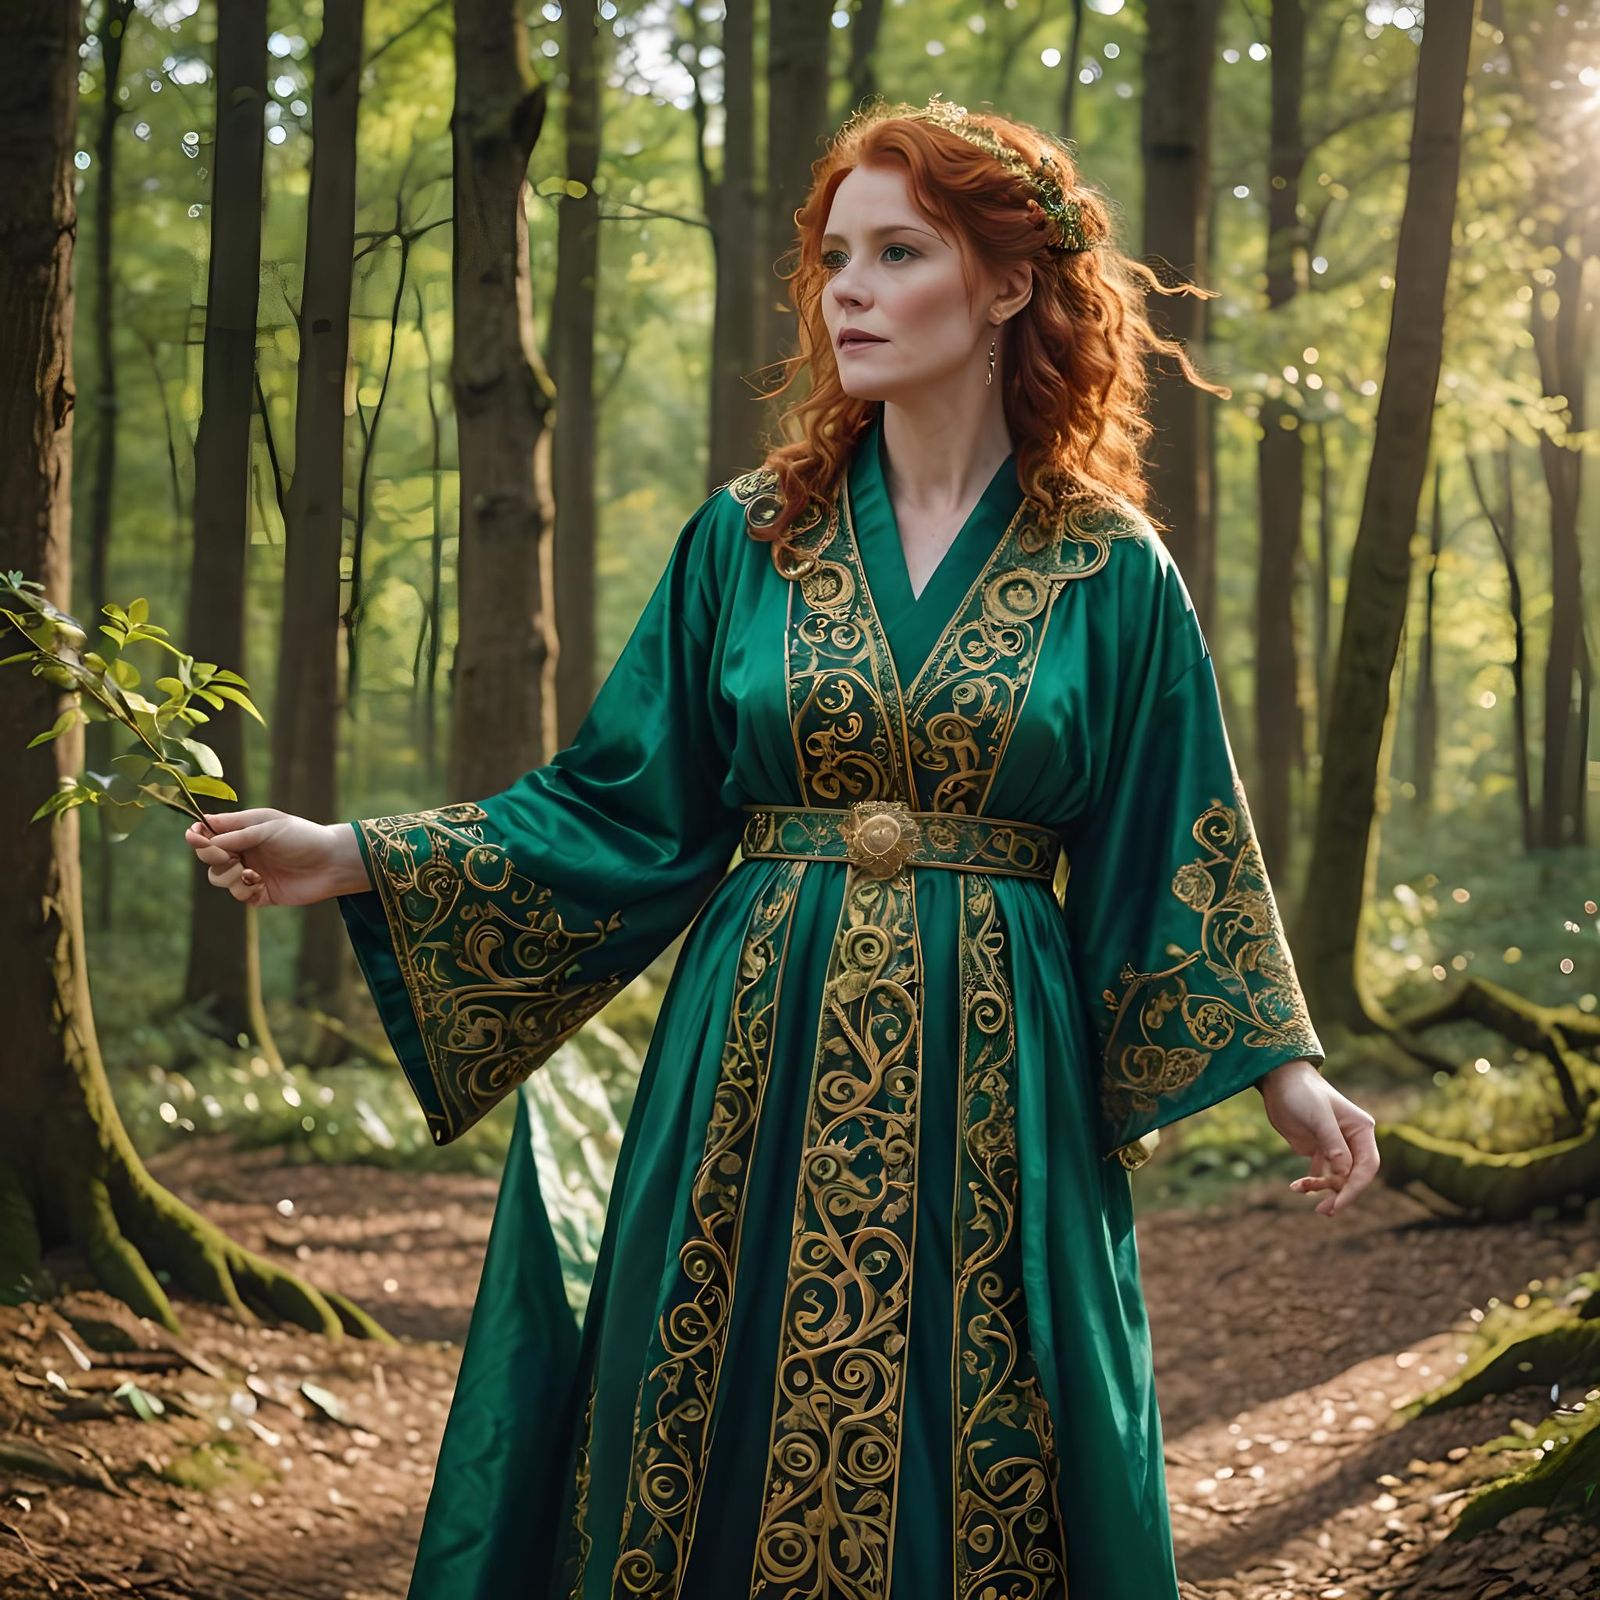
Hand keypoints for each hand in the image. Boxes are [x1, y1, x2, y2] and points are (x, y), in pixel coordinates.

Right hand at [183, 808, 364, 906]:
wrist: (331, 863)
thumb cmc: (303, 837)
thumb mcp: (268, 827)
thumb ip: (235, 834)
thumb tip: (200, 836)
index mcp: (243, 830)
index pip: (209, 832)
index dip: (197, 835)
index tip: (194, 836)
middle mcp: (243, 851)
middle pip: (209, 856)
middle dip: (213, 857)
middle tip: (230, 856)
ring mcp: (250, 872)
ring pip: (219, 877)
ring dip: (230, 875)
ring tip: (251, 872)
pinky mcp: (259, 893)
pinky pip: (237, 894)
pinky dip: (244, 889)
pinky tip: (259, 883)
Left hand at [1259, 1059, 1378, 1217]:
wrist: (1278, 1079)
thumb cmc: (1301, 1092)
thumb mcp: (1318, 1116)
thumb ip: (1332, 1143)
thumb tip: (1344, 1172)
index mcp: (1361, 1130)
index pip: (1367, 1167)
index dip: (1355, 1189)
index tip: (1338, 1205)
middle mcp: (1352, 1140)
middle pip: (1354, 1177)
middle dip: (1340, 1195)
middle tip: (1323, 1212)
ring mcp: (1335, 1145)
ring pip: (1338, 1178)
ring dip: (1323, 1189)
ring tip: (1299, 1189)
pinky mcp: (1318, 1148)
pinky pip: (1321, 1173)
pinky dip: (1311, 1183)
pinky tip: (1296, 1187)